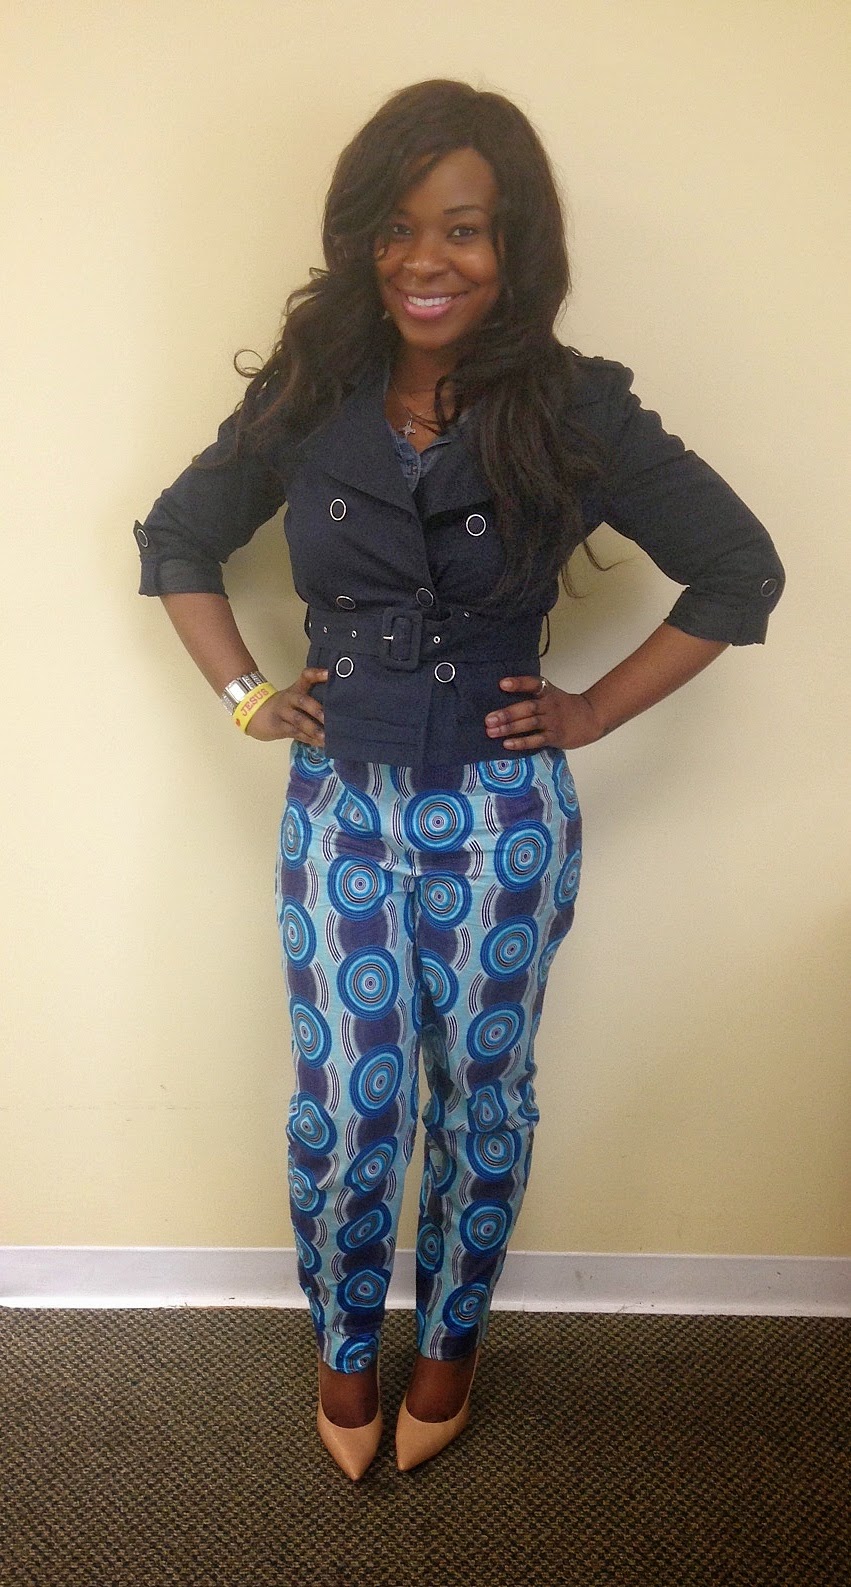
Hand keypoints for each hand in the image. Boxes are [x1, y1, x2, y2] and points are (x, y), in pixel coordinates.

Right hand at [244, 668, 327, 743]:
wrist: (254, 713)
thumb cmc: (283, 705)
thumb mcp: (295, 695)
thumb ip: (313, 696)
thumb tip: (337, 701)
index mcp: (296, 689)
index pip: (306, 676)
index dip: (316, 674)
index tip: (329, 674)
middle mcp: (289, 698)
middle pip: (302, 700)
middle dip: (316, 709)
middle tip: (328, 717)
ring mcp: (283, 713)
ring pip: (298, 720)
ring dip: (313, 729)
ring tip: (326, 736)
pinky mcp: (279, 727)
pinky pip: (296, 734)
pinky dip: (309, 739)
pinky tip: (321, 743)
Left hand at [484, 676, 604, 751]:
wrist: (590, 718)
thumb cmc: (563, 706)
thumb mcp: (551, 694)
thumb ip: (532, 696)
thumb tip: (502, 700)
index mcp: (548, 691)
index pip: (533, 684)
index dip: (518, 683)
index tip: (502, 684)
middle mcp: (550, 705)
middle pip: (528, 707)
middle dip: (507, 713)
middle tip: (489, 719)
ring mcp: (553, 721)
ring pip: (530, 723)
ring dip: (510, 728)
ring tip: (492, 731)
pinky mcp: (556, 736)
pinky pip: (537, 740)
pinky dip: (522, 742)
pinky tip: (508, 744)